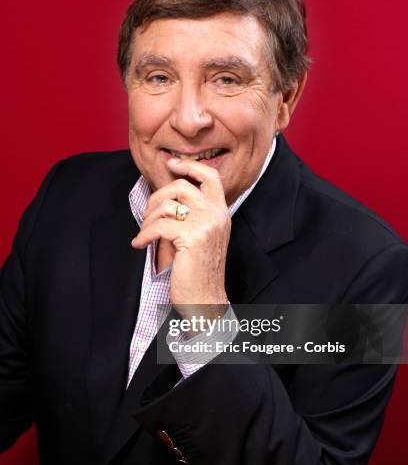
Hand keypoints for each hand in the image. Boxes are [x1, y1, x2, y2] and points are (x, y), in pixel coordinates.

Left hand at [131, 158, 230, 321]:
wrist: (205, 300)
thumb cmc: (198, 271)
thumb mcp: (199, 237)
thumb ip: (190, 215)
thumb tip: (165, 196)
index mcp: (221, 213)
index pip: (210, 177)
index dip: (190, 166)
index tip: (171, 164)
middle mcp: (217, 215)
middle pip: (181, 186)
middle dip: (156, 198)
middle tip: (147, 215)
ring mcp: (206, 224)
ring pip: (167, 205)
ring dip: (148, 219)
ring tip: (144, 234)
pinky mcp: (192, 237)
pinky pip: (158, 225)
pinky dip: (144, 234)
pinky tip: (140, 244)